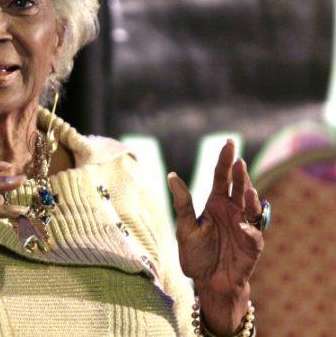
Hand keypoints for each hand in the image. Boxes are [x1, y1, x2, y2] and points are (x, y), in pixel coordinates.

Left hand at [167, 140, 263, 333]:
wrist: (208, 283)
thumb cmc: (196, 254)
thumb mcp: (185, 227)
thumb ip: (182, 204)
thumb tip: (172, 175)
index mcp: (215, 203)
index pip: (222, 177)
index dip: (225, 160)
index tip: (229, 143)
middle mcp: (232, 211)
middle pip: (238, 187)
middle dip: (240, 174)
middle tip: (238, 160)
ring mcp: (244, 226)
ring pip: (250, 207)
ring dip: (249, 198)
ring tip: (246, 189)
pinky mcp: (252, 245)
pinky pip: (253, 234)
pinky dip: (249, 230)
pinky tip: (242, 226)